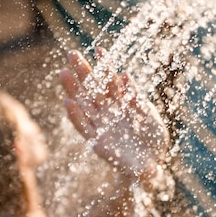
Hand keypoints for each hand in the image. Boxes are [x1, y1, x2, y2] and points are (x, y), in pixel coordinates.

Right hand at [59, 49, 168, 181]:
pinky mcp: (96, 142)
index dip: (104, 66)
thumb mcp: (148, 116)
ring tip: (63, 73)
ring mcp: (101, 126)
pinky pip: (83, 127)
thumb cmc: (152, 141)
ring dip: (73, 89)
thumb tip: (125, 75)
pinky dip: (75, 115)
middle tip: (71, 54)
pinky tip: (68, 102)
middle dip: (82, 72)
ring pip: (83, 104)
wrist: (151, 167)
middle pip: (92, 89)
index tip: (99, 49)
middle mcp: (108, 112)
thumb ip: (136, 99)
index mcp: (121, 104)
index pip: (110, 81)